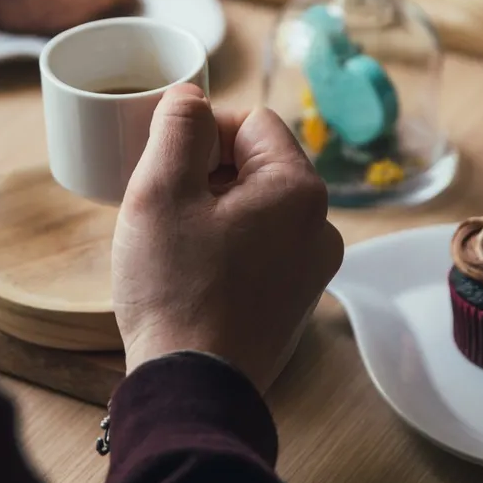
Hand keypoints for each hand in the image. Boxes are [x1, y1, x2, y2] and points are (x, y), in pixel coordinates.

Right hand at [112, 85, 343, 392]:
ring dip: (212, 210)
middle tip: (161, 203)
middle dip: (205, 172)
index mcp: (299, 189)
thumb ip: (178, 126)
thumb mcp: (160, 190)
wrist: (191, 387)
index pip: (251, 122)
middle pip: (256, 164)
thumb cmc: (175, 289)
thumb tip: (190, 95)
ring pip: (256, 208)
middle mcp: (321, 226)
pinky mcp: (293, 302)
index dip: (202, 131)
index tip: (165, 162)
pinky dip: (225, 247)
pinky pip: (260, 248)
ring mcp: (311, 269)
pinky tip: (189, 272)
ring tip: (172, 241)